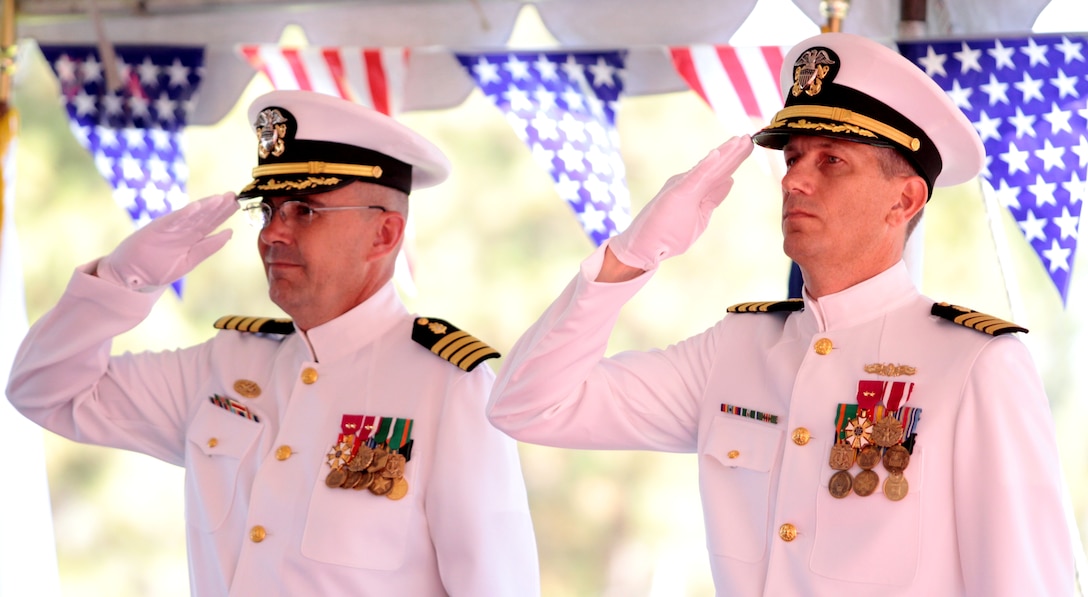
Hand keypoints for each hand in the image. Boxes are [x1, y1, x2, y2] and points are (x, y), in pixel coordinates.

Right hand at [97, 193, 238, 290]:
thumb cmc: (158, 269)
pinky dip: (184, 214)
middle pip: (203, 216)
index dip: (224, 213)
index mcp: (190, 238)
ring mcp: (169, 229)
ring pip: (190, 216)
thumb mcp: (189, 261)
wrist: (130, 278)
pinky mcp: (155, 230)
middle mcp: (181, 231)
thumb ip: (207, 248)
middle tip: (234, 195)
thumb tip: (229, 233)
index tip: (238, 203)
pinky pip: (172, 221)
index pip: (211, 223)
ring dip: (205, 207)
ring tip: (220, 198)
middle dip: (219, 206)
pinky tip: (196, 206)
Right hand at [608, 135, 752, 269]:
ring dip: (725, 153)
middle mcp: (688, 182)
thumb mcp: (698, 216)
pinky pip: (695, 177)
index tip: (748, 146)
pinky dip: (707, 165)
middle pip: (717, 166)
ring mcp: (682, 186)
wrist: (642, 247)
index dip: (734, 159)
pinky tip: (718, 154)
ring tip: (740, 140)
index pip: (719, 172)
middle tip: (749, 137)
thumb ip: (712, 198)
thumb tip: (729, 181)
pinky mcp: (677, 193)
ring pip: (709, 167)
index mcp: (694, 189)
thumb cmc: (667, 235)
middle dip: (734, 152)